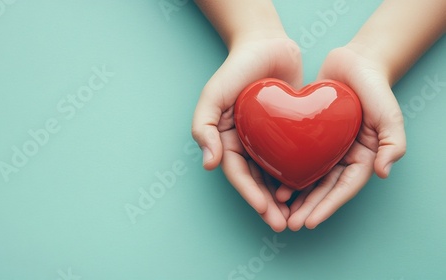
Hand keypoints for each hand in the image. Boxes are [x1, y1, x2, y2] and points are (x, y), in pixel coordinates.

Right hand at [192, 36, 301, 230]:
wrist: (267, 45)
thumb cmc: (236, 69)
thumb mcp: (212, 96)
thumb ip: (204, 128)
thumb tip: (209, 164)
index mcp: (227, 140)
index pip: (238, 175)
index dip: (251, 196)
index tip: (267, 212)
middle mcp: (247, 144)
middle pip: (257, 181)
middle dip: (268, 206)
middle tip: (284, 224)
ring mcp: (268, 140)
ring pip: (276, 175)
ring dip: (284, 198)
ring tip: (297, 216)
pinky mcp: (289, 132)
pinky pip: (294, 157)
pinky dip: (299, 176)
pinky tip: (310, 190)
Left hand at [276, 45, 406, 230]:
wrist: (353, 63)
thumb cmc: (374, 87)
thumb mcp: (389, 113)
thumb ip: (391, 142)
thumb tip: (383, 172)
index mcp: (362, 157)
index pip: (344, 189)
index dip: (327, 207)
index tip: (309, 222)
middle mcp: (342, 156)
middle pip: (324, 189)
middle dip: (307, 208)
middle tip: (289, 223)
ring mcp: (325, 148)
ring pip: (308, 177)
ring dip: (295, 195)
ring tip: (277, 208)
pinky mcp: (308, 136)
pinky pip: (296, 157)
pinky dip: (286, 171)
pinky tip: (271, 181)